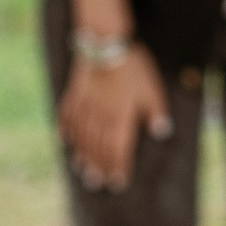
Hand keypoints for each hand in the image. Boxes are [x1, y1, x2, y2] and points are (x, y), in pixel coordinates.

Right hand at [58, 45, 170, 190]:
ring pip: (81, 136)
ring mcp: (84, 105)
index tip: (118, 182)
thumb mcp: (151, 88)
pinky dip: (65, 130)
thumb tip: (162, 132)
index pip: (119, 149)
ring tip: (81, 170)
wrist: (106, 43)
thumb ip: (156, 111)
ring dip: (82, 155)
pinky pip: (67, 115)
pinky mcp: (74, 92)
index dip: (119, 166)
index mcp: (120, 118)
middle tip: (96, 183)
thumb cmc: (133, 67)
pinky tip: (63, 140)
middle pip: (98, 147)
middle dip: (99, 166)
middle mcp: (100, 116)